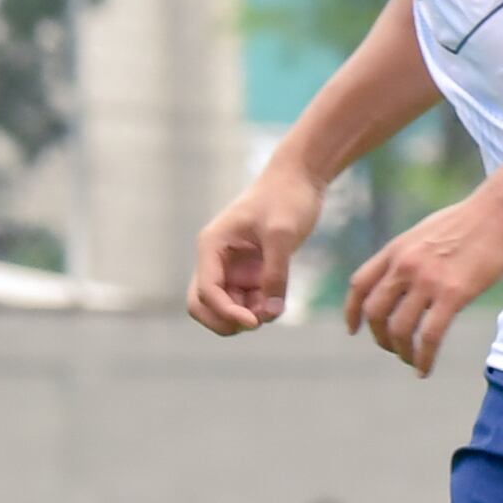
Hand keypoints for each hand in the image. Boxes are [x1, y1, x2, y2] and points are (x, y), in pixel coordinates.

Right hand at [184, 163, 319, 338]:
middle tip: (255, 323)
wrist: (300, 179)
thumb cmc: (286, 198)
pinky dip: (259, 309)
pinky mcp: (251, 272)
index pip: (206, 291)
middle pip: (202, 305)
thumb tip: (270, 312)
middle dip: (225, 321)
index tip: (254, 322)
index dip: (225, 312)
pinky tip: (277, 303)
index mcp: (212, 245)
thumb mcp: (282, 234)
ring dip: (245, 317)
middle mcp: (216, 259)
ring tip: (274, 308)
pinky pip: (246, 301)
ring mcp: (232, 267)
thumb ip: (275, 273)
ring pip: (225, 307)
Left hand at [343, 186, 502, 376]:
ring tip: (411, 360)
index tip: (353, 329)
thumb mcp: (426, 231)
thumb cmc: (472, 219)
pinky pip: (430, 336)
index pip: (359, 285)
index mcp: (396, 249)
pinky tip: (425, 369)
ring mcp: (427, 280)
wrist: (502, 209)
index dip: (351, 311)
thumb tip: (406, 276)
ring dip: (401, 351)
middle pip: (375, 312)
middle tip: (392, 348)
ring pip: (399, 329)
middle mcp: (404, 265)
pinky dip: (424, 357)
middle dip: (379, 337)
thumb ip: (410, 254)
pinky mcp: (453, 294)